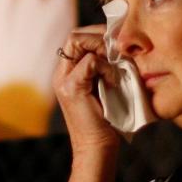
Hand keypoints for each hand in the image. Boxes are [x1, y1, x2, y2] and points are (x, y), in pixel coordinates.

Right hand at [53, 26, 121, 153]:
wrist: (97, 147)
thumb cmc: (107, 120)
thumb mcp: (106, 87)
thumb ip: (105, 67)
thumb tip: (120, 46)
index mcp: (68, 72)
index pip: (77, 37)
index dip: (97, 34)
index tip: (117, 44)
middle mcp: (61, 74)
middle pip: (74, 36)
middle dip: (99, 37)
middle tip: (117, 50)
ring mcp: (64, 80)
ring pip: (78, 43)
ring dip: (102, 49)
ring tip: (116, 65)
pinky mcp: (72, 88)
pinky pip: (90, 62)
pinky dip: (106, 67)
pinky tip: (114, 81)